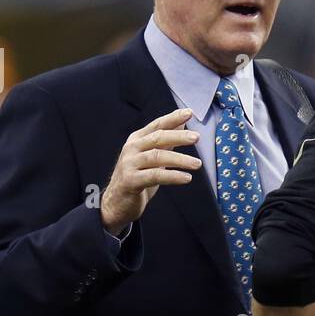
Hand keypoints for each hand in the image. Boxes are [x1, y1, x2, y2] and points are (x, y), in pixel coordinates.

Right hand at [100, 108, 200, 233]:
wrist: (116, 203)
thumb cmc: (136, 178)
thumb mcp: (152, 157)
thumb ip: (165, 142)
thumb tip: (182, 123)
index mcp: (137, 140)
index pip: (157, 125)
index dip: (173, 118)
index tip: (189, 112)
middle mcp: (131, 149)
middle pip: (157, 138)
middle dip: (178, 136)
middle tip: (196, 137)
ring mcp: (129, 164)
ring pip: (157, 157)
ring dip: (180, 159)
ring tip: (197, 164)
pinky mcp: (130, 181)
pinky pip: (154, 176)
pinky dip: (172, 176)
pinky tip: (186, 178)